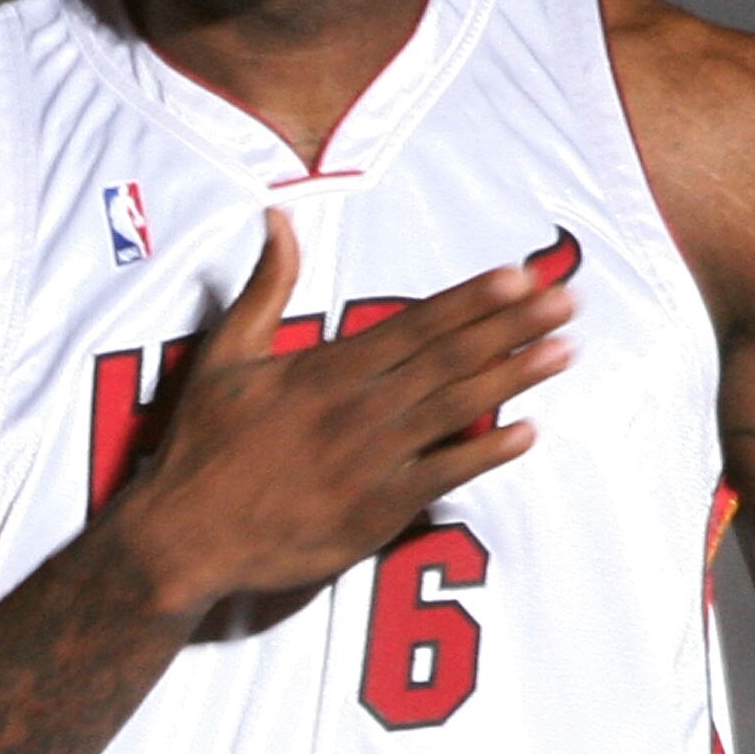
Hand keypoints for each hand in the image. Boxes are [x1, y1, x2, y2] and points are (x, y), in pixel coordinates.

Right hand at [118, 211, 572, 620]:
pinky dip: (487, 454)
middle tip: (567, 301)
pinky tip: (530, 432)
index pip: (414, 324)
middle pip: (449, 359)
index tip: (518, 276)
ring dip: (516, 378)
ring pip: (457, 409)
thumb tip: (279, 216)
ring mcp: (372, 460)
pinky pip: (445, 475)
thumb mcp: (226, 355)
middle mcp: (358, 408)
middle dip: (513, 327)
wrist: (187, 537)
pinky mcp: (377, 511)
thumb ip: (266, 287)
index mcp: (327, 368)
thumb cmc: (204, 446)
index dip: (471, 300)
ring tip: (564, 350)